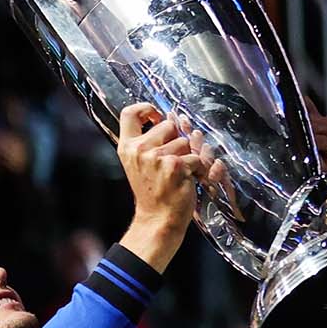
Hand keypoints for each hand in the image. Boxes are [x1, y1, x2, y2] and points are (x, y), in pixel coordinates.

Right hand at [117, 104, 200, 235]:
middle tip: (174, 159)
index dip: (147, 108)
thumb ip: (149, 141)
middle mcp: (139, 150)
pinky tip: (190, 178)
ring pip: (186, 141)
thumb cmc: (153, 191)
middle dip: (178, 139)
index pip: (129, 113)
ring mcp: (156, 157)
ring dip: (190, 155)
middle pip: (168, 124)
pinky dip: (199, 168)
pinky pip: (197, 156)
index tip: (158, 117)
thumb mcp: (140, 163)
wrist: (158, 218)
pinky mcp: (175, 165)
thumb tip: (175, 118)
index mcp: (127, 147)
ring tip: (182, 172)